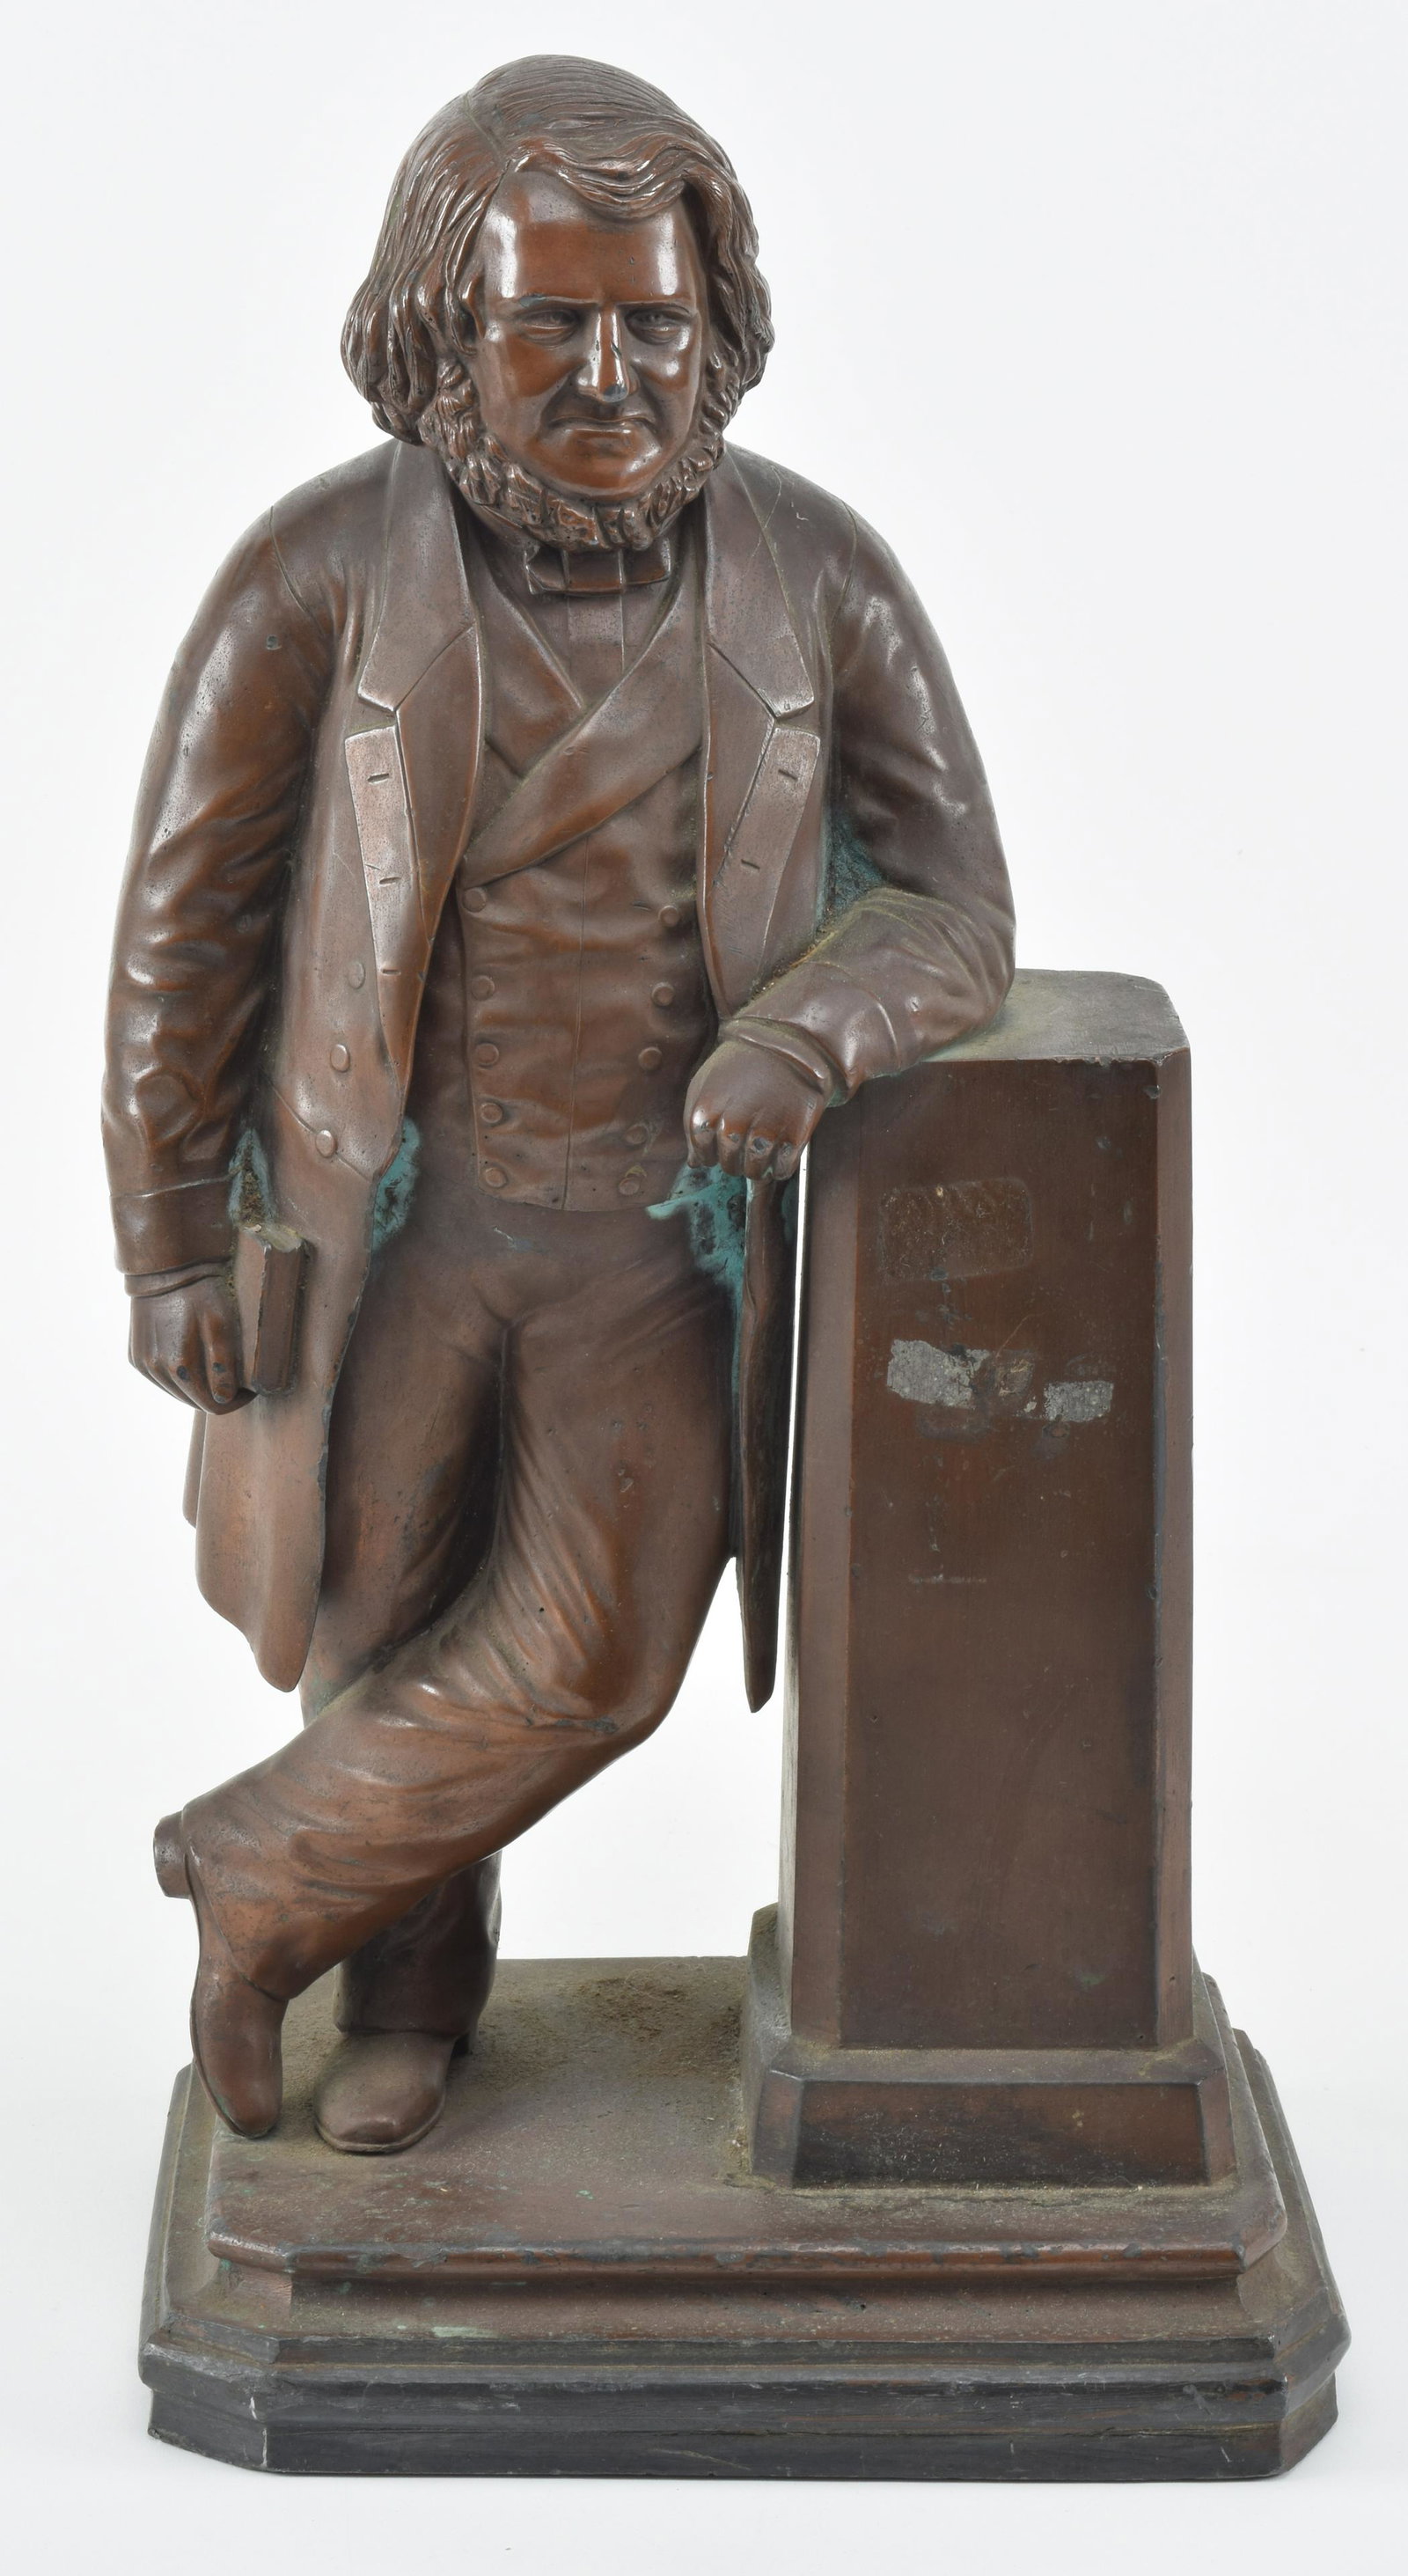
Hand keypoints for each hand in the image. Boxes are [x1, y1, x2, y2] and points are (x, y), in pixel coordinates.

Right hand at [128, 1276, 250, 1412]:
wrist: (166, 1269)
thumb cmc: (201, 1295)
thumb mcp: (223, 1326)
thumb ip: (224, 1366)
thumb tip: (225, 1399)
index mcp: (181, 1368)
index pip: (214, 1406)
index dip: (235, 1401)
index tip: (249, 1389)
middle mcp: (157, 1371)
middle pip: (195, 1402)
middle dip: (217, 1396)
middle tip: (235, 1379)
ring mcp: (144, 1365)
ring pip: (177, 1393)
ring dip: (197, 1387)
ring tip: (213, 1367)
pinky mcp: (136, 1357)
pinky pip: (161, 1379)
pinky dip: (177, 1376)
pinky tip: (190, 1359)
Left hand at [684, 1039, 826, 1180]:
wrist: (787, 1042)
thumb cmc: (740, 1063)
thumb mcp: (704, 1083)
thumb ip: (694, 1122)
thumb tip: (694, 1162)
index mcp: (706, 1114)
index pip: (703, 1157)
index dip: (712, 1154)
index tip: (722, 1143)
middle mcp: (733, 1127)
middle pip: (729, 1167)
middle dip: (735, 1160)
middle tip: (746, 1141)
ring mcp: (764, 1132)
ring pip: (755, 1172)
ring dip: (758, 1167)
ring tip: (762, 1147)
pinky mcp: (795, 1135)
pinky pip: (783, 1169)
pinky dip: (781, 1167)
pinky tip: (780, 1151)